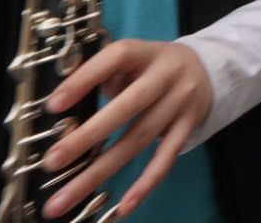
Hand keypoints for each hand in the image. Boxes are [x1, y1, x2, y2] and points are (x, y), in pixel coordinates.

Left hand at [39, 40, 213, 217]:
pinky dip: (146, 183)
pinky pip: (167, 158)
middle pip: (128, 106)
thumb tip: (64, 102)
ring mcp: (180, 103)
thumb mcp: (134, 57)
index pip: (116, 58)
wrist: (208, 68)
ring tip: (66, 198)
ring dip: (101, 171)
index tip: (53, 105)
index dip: (85, 79)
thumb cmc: (153, 66)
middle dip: (88, 136)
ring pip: (140, 139)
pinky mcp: (189, 127)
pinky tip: (124, 206)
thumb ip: (104, 73)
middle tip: (52, 162)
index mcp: (146, 52)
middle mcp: (166, 75)